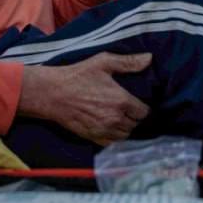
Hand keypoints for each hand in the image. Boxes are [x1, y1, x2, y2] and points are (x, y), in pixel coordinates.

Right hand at [17, 52, 152, 144]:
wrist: (53, 93)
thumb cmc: (78, 76)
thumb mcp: (104, 62)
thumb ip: (129, 62)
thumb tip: (149, 58)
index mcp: (122, 101)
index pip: (144, 112)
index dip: (144, 108)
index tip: (139, 103)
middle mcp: (115, 119)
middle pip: (136, 125)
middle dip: (135, 118)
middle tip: (130, 110)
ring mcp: (104, 130)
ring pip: (125, 136)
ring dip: (126, 129)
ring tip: (122, 119)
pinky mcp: (93, 137)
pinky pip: (112, 144)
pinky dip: (115, 138)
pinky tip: (111, 128)